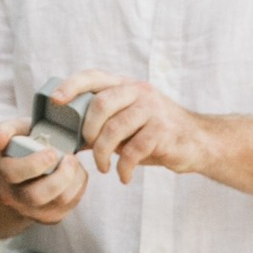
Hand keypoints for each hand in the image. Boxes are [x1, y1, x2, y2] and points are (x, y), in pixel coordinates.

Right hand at [0, 120, 87, 224]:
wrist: (28, 163)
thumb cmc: (23, 144)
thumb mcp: (13, 131)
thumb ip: (5, 130)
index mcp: (2, 172)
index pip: (12, 174)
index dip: (34, 164)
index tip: (52, 152)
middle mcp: (13, 196)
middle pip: (35, 196)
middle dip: (59, 176)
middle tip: (69, 158)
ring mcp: (31, 209)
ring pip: (58, 202)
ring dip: (73, 179)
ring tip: (73, 162)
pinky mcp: (49, 215)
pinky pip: (69, 206)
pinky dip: (79, 188)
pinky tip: (75, 174)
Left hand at [61, 72, 215, 185]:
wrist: (198, 141)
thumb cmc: (154, 133)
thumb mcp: (127, 122)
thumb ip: (102, 123)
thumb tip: (67, 135)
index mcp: (125, 85)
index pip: (93, 76)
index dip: (71, 86)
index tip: (55, 102)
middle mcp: (139, 91)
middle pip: (101, 104)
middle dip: (89, 131)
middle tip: (90, 148)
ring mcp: (153, 109)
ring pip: (115, 129)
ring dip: (104, 154)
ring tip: (104, 167)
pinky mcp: (164, 131)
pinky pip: (134, 150)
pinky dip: (124, 168)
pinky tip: (124, 176)